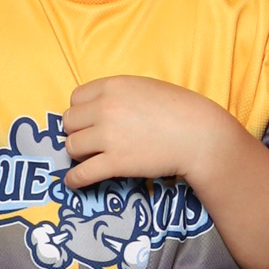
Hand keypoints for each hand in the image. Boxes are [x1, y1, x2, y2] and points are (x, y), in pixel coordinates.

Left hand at [60, 76, 229, 188]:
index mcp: (113, 86)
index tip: (89, 122)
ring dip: (79, 154)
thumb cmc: (179, 110)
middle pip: (69, 122)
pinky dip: (74, 180)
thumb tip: (95, 110)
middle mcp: (105, 108)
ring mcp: (109, 136)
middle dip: (78, 132)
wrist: (199, 136)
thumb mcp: (144, 88)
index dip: (81, 112)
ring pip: (72, 146)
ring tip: (91, 158)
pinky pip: (81, 173)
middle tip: (91, 141)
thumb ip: (117, 94)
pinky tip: (74, 182)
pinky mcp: (115, 162)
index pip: (75, 98)